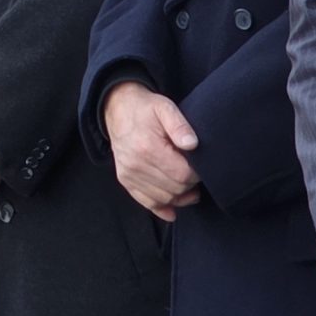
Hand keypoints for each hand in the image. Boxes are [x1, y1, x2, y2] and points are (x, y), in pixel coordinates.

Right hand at [102, 81, 201, 218]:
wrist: (117, 109)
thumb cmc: (145, 109)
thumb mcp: (165, 107)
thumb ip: (180, 125)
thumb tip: (192, 144)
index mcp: (148, 148)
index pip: (182, 175)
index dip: (197, 174)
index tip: (198, 164)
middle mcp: (136, 165)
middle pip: (175, 189)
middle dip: (190, 184)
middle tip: (193, 172)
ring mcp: (129, 174)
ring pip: (164, 199)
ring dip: (179, 196)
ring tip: (187, 185)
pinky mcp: (125, 179)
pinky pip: (147, 202)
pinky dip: (162, 207)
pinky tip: (172, 208)